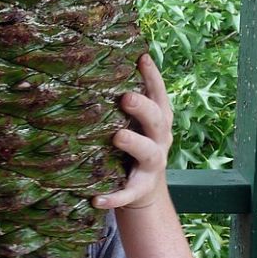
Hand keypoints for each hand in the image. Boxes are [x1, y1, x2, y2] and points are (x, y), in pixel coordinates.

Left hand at [93, 54, 173, 210]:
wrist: (144, 189)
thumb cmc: (135, 142)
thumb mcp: (136, 121)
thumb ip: (129, 97)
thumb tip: (106, 59)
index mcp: (159, 120)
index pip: (159, 94)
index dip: (153, 76)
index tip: (141, 57)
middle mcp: (160, 140)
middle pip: (157, 120)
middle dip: (143, 108)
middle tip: (126, 97)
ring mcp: (152, 166)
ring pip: (148, 154)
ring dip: (134, 144)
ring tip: (117, 137)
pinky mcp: (140, 189)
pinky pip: (127, 194)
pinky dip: (113, 198)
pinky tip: (96, 199)